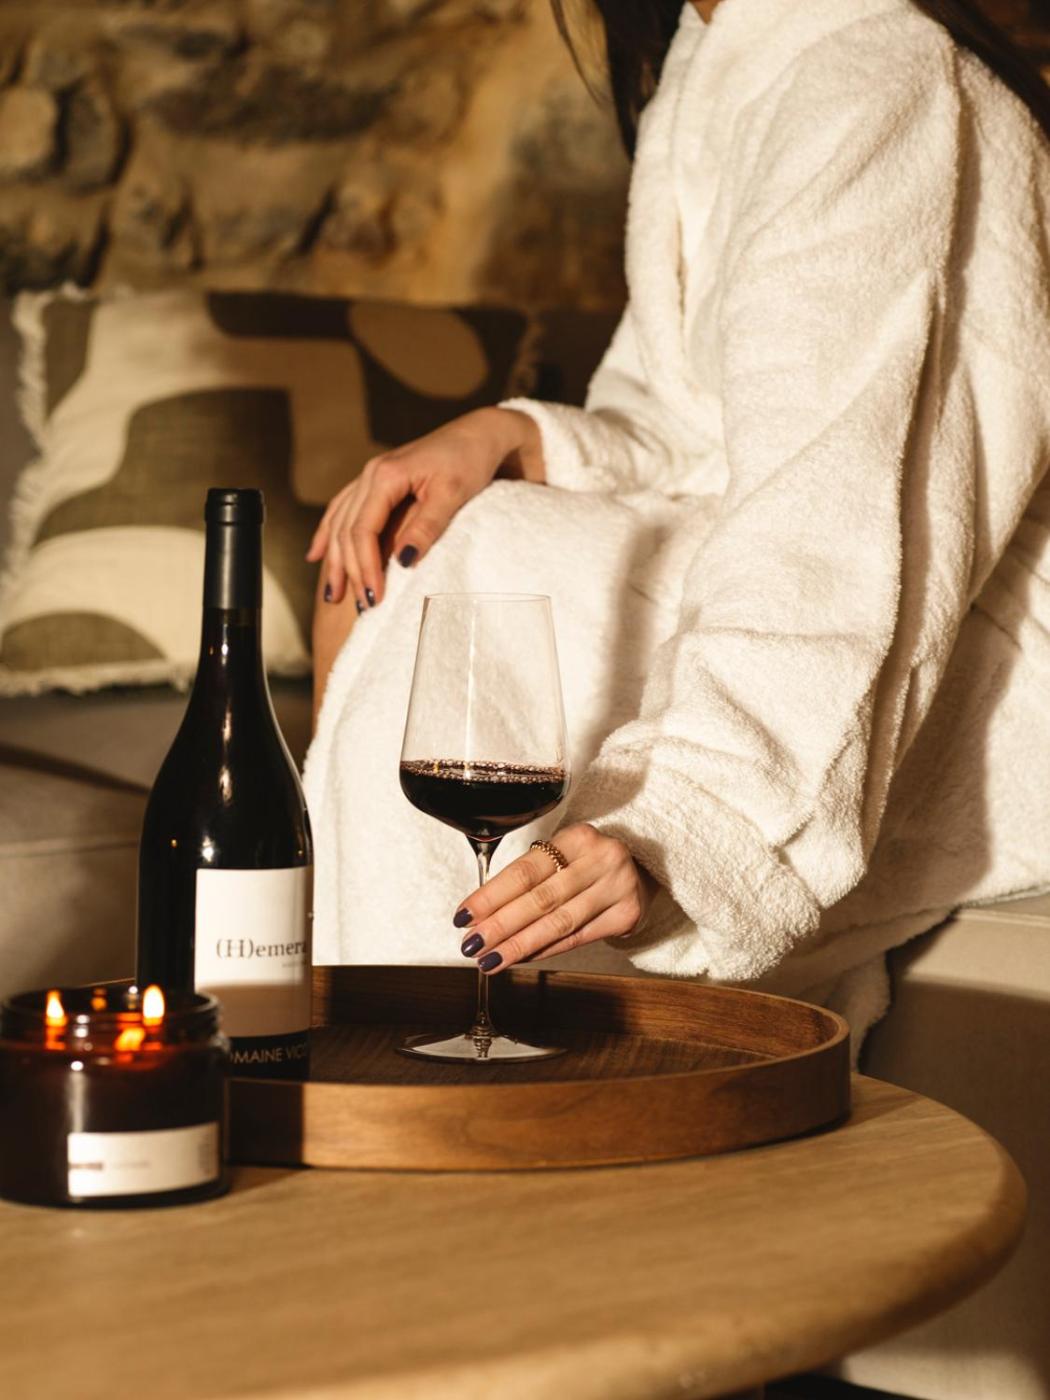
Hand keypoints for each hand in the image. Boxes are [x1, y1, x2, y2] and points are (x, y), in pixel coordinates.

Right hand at [306, 407, 542, 607]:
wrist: (479, 434)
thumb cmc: (470, 461)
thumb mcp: (453, 494)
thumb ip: (426, 527)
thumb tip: (402, 562)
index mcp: (386, 476)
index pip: (363, 529)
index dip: (365, 566)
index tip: (375, 597)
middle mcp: (370, 474)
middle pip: (347, 529)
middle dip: (351, 571)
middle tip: (362, 607)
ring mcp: (370, 476)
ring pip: (339, 522)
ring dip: (335, 559)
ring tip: (333, 594)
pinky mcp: (376, 481)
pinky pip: (342, 509)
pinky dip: (328, 533)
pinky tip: (317, 555)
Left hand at [454, 824, 655, 972]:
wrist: (643, 870)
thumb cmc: (589, 864)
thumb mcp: (563, 855)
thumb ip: (529, 877)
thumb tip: (481, 914)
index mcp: (577, 837)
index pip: (525, 870)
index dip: (491, 895)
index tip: (464, 915)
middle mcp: (600, 858)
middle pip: (540, 898)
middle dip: (500, 925)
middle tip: (471, 944)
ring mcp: (617, 886)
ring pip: (558, 923)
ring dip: (519, 945)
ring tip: (490, 959)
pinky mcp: (627, 914)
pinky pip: (577, 937)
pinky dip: (546, 950)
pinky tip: (522, 958)